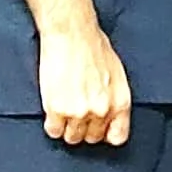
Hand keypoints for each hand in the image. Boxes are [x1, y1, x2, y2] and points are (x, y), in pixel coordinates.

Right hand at [37, 16, 133, 146]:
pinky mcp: (57, 109)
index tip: (96, 129)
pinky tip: (53, 109)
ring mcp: (80, 112)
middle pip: (91, 138)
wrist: (71, 33)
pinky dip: (52, 123)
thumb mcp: (116, 74)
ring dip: (66, 127)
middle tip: (75, 112)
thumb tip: (108, 114)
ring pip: (72, 137)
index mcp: (120, 102)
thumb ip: (113, 97)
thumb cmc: (93, 46)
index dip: (104, 134)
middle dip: (83, 128)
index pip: (117, 137)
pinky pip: (53, 130)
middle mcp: (102, 111)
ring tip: (63, 109)